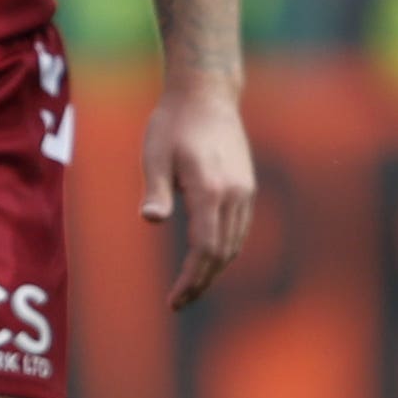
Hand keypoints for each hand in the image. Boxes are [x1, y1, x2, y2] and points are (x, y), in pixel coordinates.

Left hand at [143, 78, 254, 310]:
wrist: (207, 95)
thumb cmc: (172, 124)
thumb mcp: (154, 154)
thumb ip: (155, 189)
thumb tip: (151, 220)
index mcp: (210, 189)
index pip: (205, 248)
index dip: (191, 279)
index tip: (174, 299)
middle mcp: (234, 194)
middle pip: (222, 253)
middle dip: (201, 281)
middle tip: (178, 302)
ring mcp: (244, 191)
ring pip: (234, 244)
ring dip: (214, 269)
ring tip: (190, 287)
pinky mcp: (246, 187)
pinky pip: (239, 229)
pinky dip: (224, 250)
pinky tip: (206, 260)